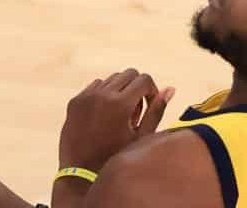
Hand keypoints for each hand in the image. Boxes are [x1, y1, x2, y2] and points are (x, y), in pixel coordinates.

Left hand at [57, 69, 176, 173]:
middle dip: (137, 87)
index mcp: (120, 103)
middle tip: (136, 111)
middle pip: (128, 74)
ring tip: (120, 116)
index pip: (144, 79)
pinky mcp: (75, 101)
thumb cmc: (117, 158)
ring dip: (120, 90)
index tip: (149, 106)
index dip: (151, 91)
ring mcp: (86, 96)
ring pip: (111, 79)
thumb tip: (170, 88)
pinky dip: (104, 94)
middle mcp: (102, 94)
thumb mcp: (142, 137)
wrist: (81, 173)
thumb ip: (156, 111)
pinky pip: (95, 87)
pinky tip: (105, 116)